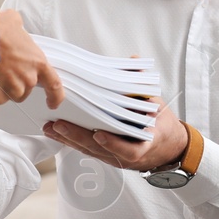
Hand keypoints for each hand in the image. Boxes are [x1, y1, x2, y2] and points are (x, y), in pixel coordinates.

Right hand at [0, 10, 65, 108]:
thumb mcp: (12, 21)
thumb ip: (18, 29)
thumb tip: (14, 25)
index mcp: (37, 62)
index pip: (54, 84)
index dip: (55, 96)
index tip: (53, 102)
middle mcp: (27, 79)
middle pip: (24, 90)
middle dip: (12, 84)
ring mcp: (12, 90)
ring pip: (7, 95)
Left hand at [44, 97, 187, 173]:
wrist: (167, 148)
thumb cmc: (160, 125)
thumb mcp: (158, 104)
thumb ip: (143, 84)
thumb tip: (134, 61)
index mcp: (145, 143)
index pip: (130, 149)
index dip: (114, 145)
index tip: (100, 135)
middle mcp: (127, 155)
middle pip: (100, 150)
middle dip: (78, 137)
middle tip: (60, 125)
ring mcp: (115, 157)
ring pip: (89, 150)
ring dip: (69, 140)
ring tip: (51, 127)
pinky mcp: (105, 156)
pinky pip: (86, 150)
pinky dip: (71, 141)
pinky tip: (56, 133)